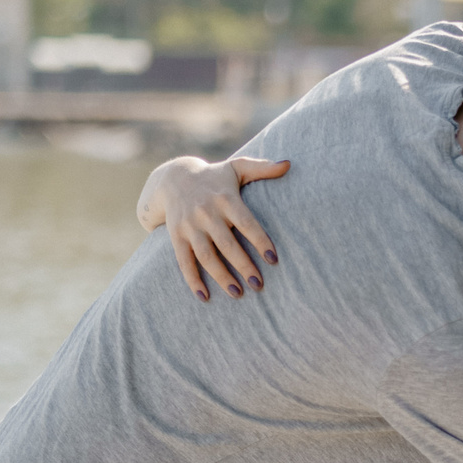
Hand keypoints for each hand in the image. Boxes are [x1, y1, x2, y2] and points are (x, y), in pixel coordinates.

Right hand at [138, 154, 289, 301]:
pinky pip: (183, 262)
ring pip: (206, 256)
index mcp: (225, 198)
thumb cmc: (215, 177)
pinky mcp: (176, 236)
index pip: (246, 222)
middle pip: (227, 244)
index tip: (273, 259)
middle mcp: (206, 213)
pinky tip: (205, 297)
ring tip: (238, 294)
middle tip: (259, 285)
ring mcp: (190, 226)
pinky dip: (193, 280)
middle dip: (243, 266)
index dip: (260, 240)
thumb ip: (262, 168)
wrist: (173, 179)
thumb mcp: (237, 167)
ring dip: (221, 277)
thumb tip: (289, 164)